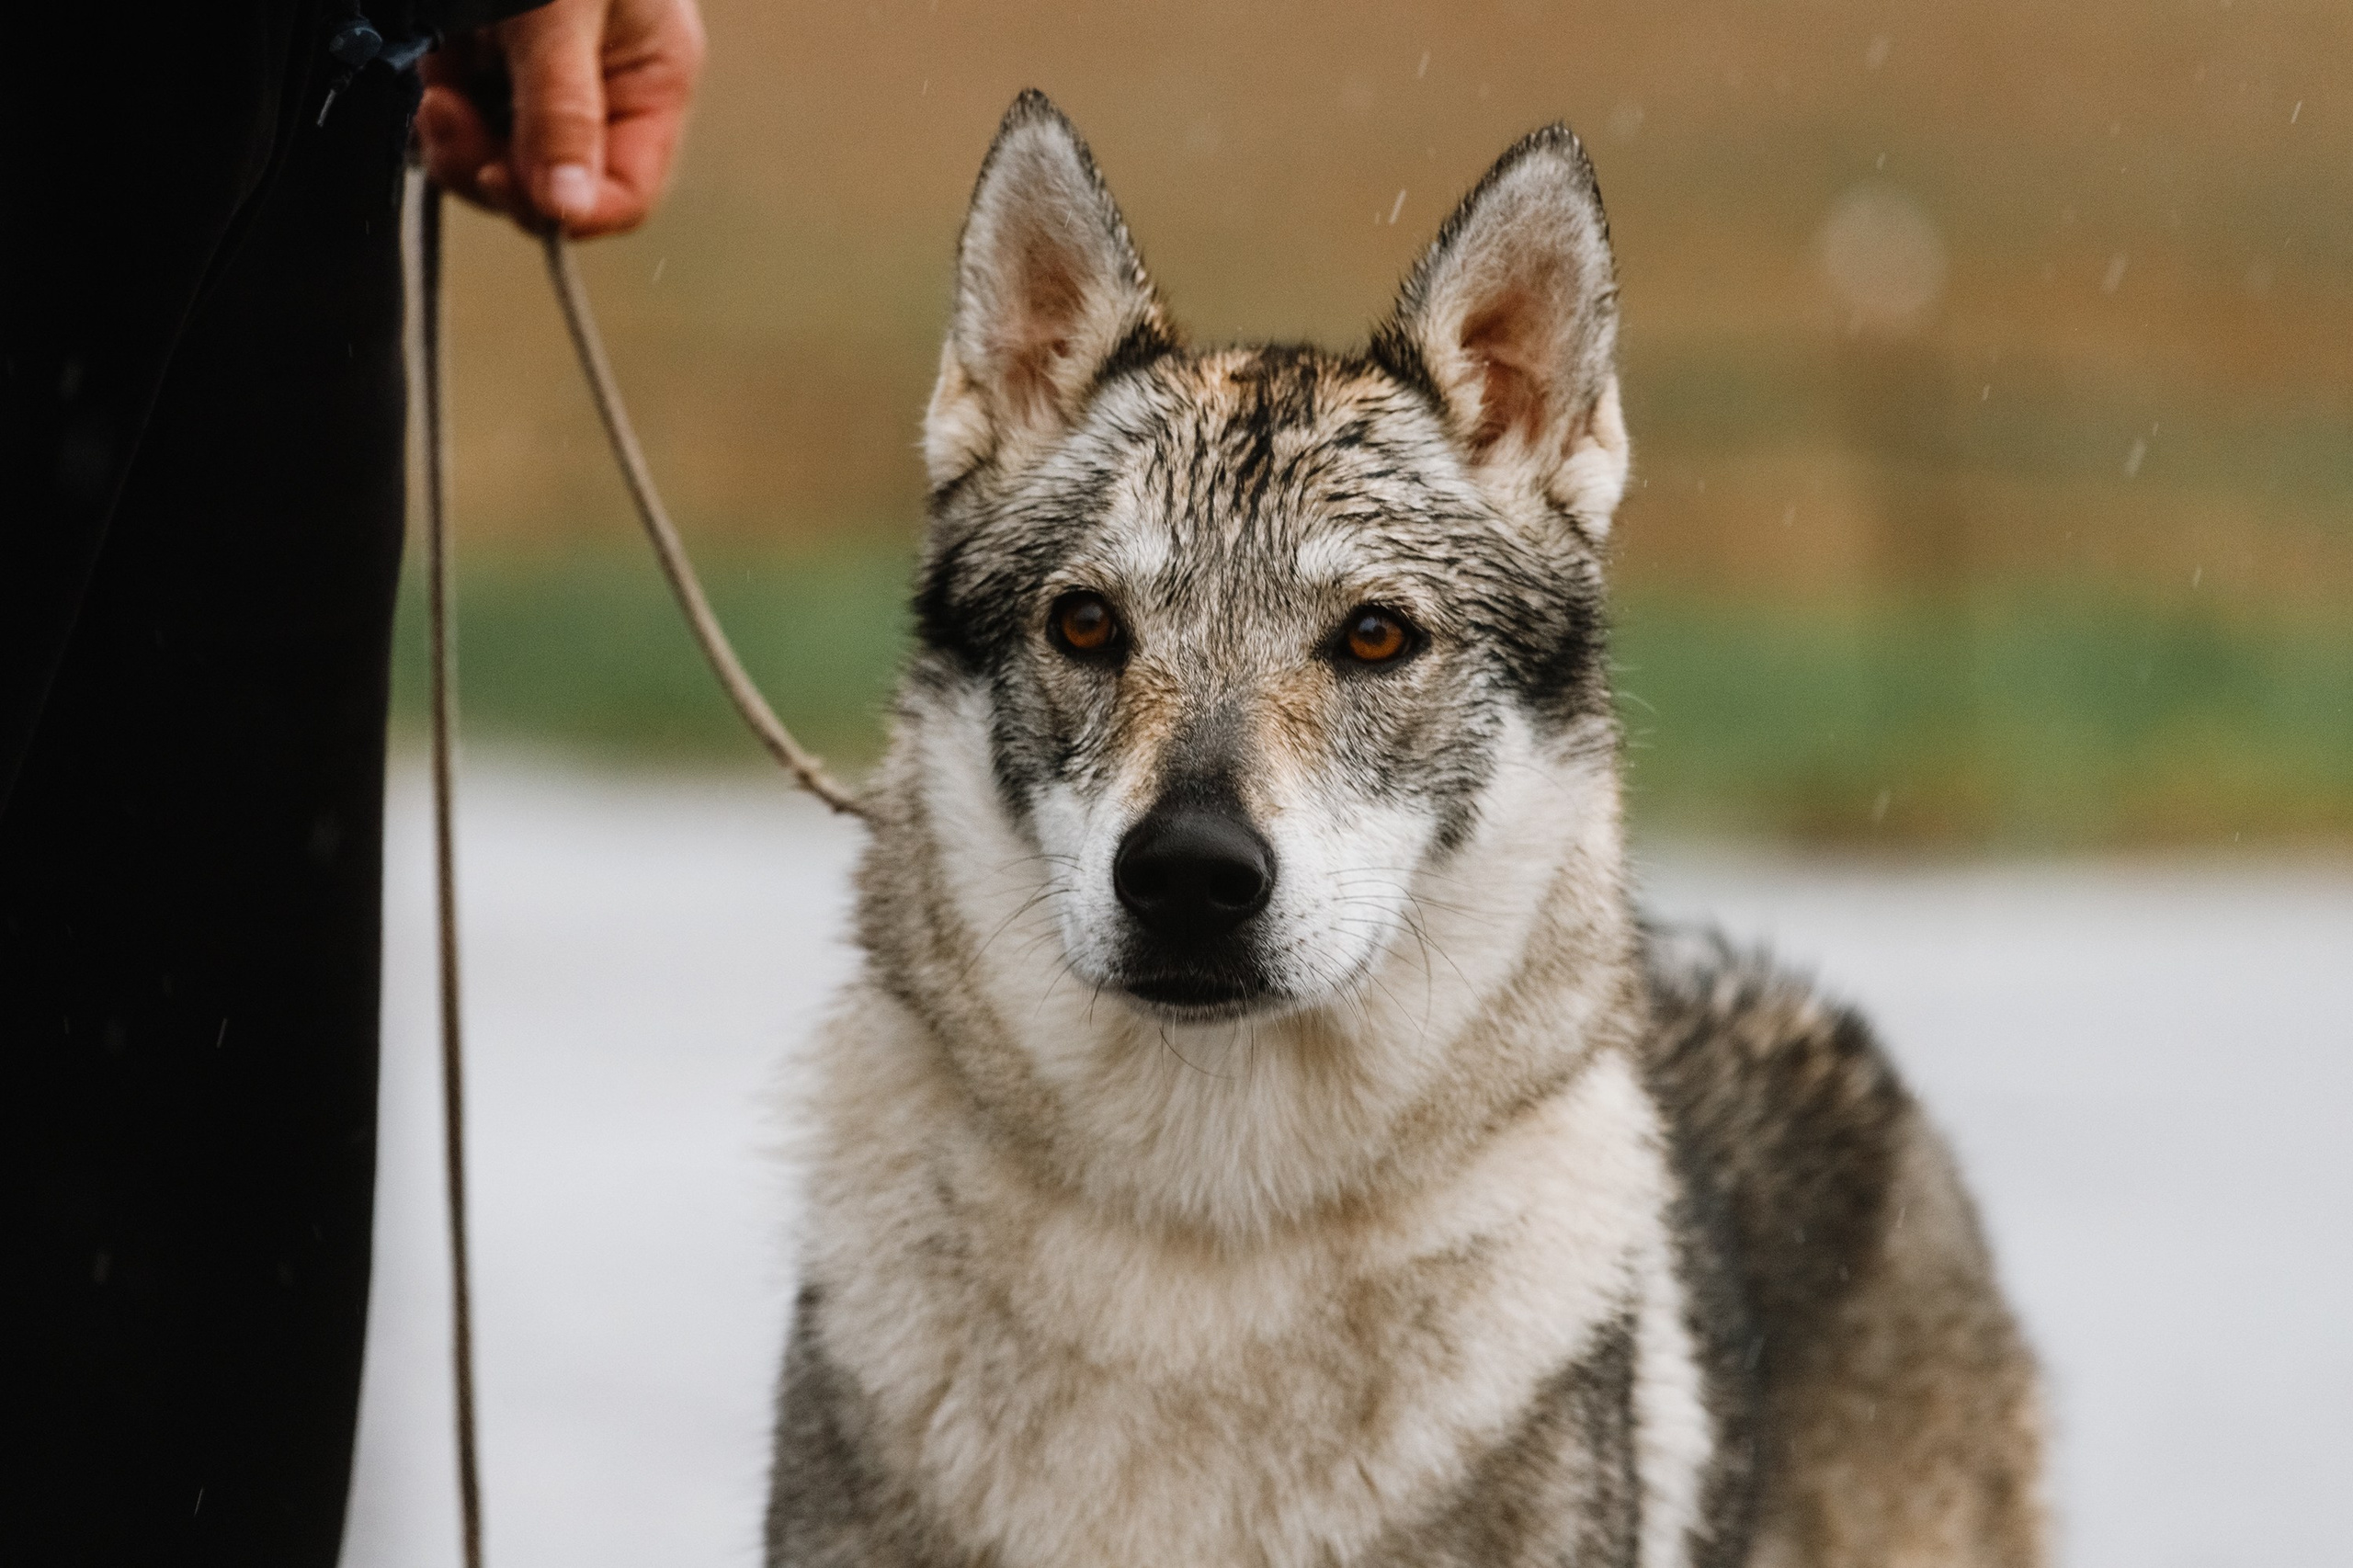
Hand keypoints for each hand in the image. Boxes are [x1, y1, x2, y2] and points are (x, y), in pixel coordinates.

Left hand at [418, 0, 705, 238]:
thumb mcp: (559, 14)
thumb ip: (561, 109)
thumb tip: (562, 207)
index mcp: (651, 80)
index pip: (624, 193)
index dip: (569, 209)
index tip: (510, 183)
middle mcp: (605, 91)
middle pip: (556, 189)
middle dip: (496, 171)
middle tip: (452, 124)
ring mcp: (548, 82)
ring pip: (505, 165)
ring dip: (460, 143)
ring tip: (439, 90)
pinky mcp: (495, 66)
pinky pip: (470, 126)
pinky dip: (444, 114)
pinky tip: (436, 74)